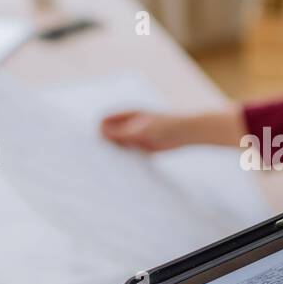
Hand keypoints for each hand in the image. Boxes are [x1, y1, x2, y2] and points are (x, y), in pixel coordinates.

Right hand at [100, 107, 244, 152]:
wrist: (187, 132)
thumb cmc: (167, 125)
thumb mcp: (143, 129)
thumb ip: (123, 132)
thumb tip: (102, 132)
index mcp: (126, 114)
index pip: (103, 121)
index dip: (97, 132)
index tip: (95, 146)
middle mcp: (128, 124)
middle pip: (107, 134)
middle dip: (102, 144)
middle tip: (96, 160)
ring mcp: (135, 136)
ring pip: (117, 145)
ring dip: (113, 154)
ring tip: (109, 166)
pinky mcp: (142, 147)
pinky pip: (128, 154)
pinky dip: (125, 161)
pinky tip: (123, 169)